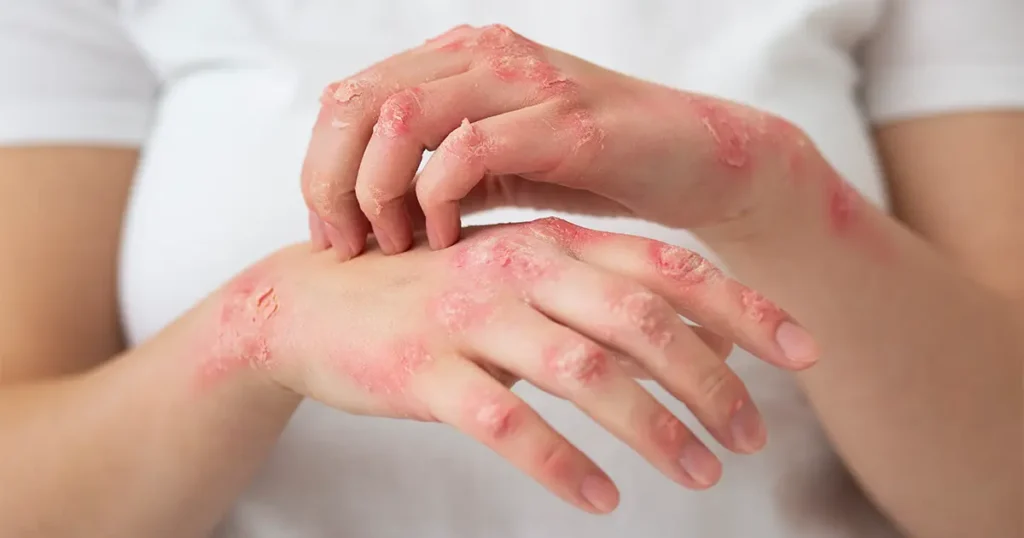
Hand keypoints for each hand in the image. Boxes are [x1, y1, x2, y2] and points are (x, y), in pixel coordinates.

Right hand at [203, 218, 818, 512]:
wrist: (316, 305)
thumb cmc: (436, 294)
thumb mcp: (524, 281)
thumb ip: (607, 301)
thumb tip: (712, 343)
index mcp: (550, 240)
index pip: (667, 266)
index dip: (743, 307)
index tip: (804, 350)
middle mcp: (519, 269)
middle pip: (640, 321)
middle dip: (709, 383)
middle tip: (752, 437)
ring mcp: (470, 318)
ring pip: (585, 374)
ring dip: (653, 429)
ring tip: (700, 475)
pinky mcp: (426, 371)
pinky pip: (507, 424)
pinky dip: (562, 465)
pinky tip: (601, 499)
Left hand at [301, 24, 810, 259]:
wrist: (697, 161)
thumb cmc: (594, 168)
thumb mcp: (496, 164)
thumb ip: (434, 169)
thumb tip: (360, 213)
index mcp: (457, 59)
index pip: (349, 97)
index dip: (321, 168)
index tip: (332, 234)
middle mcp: (481, 54)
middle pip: (357, 102)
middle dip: (332, 182)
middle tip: (345, 245)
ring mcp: (522, 80)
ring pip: (400, 116)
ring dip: (378, 192)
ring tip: (392, 246)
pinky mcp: (563, 119)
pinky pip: (466, 149)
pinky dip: (436, 198)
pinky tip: (445, 239)